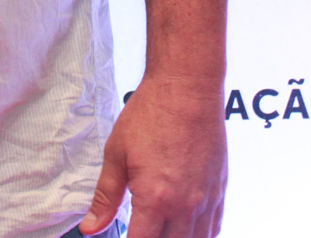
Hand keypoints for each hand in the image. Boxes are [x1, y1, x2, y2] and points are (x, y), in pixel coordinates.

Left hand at [79, 75, 227, 237]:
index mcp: (155, 199)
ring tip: (161, 230)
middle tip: (141, 230)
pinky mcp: (219, 189)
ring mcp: (206, 199)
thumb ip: (105, 197)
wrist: (186, 88)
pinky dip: (200, 235)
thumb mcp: (116, 155)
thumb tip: (91, 227)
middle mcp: (185, 206)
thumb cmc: (151, 115)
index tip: (123, 237)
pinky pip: (214, 227)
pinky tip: (186, 230)